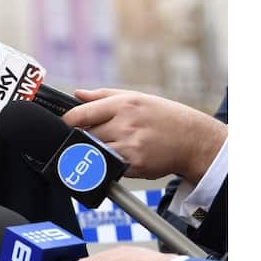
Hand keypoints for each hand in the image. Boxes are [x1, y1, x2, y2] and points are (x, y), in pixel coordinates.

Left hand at [63, 88, 226, 181]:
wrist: (194, 140)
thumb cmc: (163, 116)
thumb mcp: (136, 97)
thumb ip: (102, 96)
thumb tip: (76, 94)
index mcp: (123, 105)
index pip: (80, 115)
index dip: (67, 122)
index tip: (66, 125)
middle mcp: (125, 124)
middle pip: (85, 134)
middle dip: (85, 136)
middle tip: (96, 135)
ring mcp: (129, 146)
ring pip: (94, 151)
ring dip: (95, 151)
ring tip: (110, 145)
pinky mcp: (134, 165)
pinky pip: (109, 165)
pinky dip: (109, 163)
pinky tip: (121, 156)